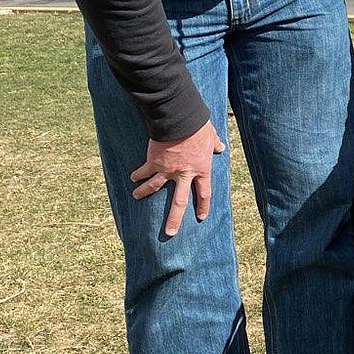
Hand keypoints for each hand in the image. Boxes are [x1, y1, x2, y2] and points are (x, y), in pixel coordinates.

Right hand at [130, 120, 225, 236]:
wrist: (180, 120)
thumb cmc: (198, 127)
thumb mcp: (211, 136)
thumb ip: (215, 144)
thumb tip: (221, 147)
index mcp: (201, 169)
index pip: (204, 193)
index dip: (203, 206)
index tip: (201, 217)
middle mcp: (184, 173)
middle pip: (179, 202)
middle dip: (174, 219)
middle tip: (170, 233)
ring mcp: (168, 169)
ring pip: (154, 187)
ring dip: (144, 193)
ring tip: (136, 196)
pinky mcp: (154, 161)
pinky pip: (144, 171)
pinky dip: (138, 175)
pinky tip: (132, 178)